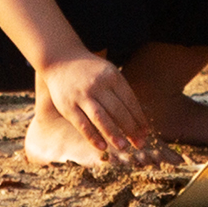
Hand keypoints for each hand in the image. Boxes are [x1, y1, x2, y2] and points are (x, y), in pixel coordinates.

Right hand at [39, 53, 154, 157]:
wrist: (61, 59)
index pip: (130, 100)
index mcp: (112, 76)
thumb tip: (137, 118)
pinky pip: (82, 124)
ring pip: (100, 118)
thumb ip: (121, 92)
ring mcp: (82, 95)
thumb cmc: (91, 71)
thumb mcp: (108, 73)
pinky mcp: (68, 106)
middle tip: (140, 144)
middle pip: (118, 110)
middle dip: (130, 128)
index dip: (139, 118)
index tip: (145, 132)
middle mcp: (97, 85)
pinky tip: (102, 147)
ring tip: (124, 146)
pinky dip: (93, 136)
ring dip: (113, 134)